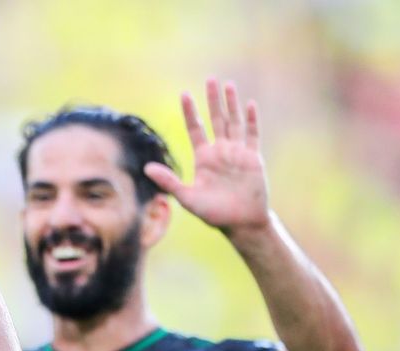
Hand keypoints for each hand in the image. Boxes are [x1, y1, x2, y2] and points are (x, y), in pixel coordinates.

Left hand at [145, 79, 270, 235]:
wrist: (241, 223)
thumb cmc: (213, 213)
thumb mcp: (188, 197)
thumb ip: (169, 181)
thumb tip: (146, 168)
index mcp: (204, 158)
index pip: (195, 128)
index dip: (190, 112)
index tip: (185, 94)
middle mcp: (220, 151)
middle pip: (216, 119)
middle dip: (213, 100)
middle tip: (210, 79)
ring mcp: (237, 153)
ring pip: (234, 122)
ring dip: (232, 104)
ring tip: (228, 85)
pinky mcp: (253, 158)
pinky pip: (252, 135)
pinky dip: (251, 120)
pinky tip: (250, 104)